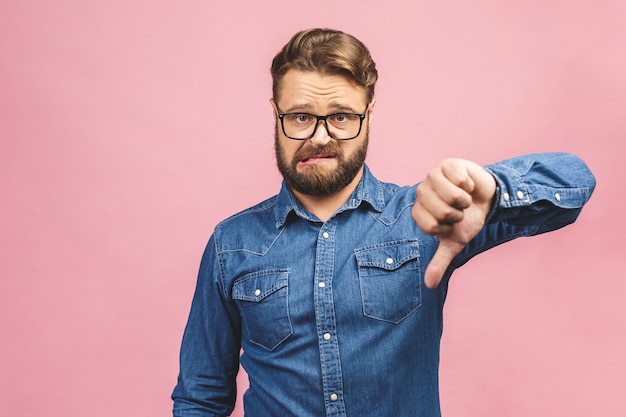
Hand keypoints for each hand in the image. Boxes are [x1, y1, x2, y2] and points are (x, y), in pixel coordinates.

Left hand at [412, 158, 496, 288]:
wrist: (487, 199)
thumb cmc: (468, 220)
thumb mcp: (454, 242)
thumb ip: (440, 262)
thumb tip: (430, 285)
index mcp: (419, 211)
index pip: (430, 226)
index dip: (448, 228)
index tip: (451, 224)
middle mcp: (422, 192)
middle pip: (441, 212)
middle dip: (459, 215)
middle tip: (460, 210)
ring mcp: (433, 176)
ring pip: (451, 195)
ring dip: (465, 200)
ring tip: (464, 198)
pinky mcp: (448, 164)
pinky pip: (460, 179)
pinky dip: (470, 186)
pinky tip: (468, 184)